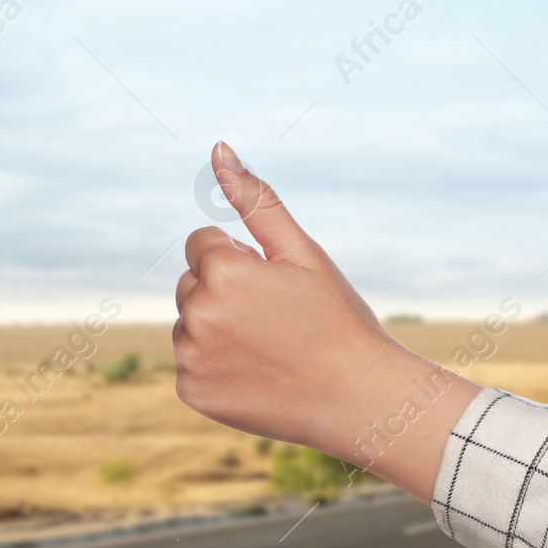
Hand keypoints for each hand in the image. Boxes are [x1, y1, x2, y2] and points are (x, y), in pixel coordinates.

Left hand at [173, 142, 481, 502]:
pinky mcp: (191, 391)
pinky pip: (191, 364)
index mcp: (223, 270)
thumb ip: (257, 200)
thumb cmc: (337, 320)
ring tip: (269, 348)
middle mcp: (197, 313)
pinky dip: (216, 368)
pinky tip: (257, 375)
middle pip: (192, 283)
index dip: (242, 261)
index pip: (202, 244)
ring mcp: (190, 356)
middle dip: (224, 292)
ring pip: (189, 324)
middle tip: (277, 320)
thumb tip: (218, 147)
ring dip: (217, 329)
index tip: (276, 288)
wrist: (358, 399)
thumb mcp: (303, 253)